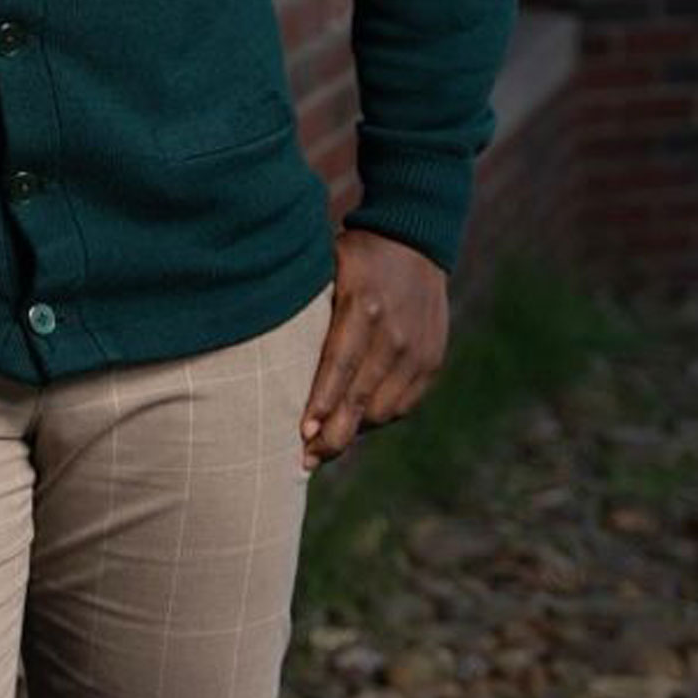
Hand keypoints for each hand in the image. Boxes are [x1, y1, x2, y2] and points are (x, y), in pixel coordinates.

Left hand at [300, 230, 451, 470]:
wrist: (415, 238)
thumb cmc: (355, 256)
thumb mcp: (327, 271)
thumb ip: (306, 311)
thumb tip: (265, 353)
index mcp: (365, 307)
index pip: (340, 366)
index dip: (321, 404)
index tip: (302, 435)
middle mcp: (396, 332)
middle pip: (362, 398)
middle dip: (333, 434)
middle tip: (306, 459)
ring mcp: (419, 349)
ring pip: (384, 409)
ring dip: (355, 429)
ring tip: (325, 442)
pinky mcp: (432, 359)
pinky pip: (404, 404)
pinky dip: (379, 418)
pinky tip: (356, 422)